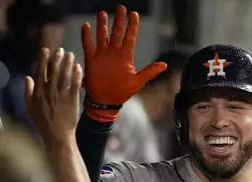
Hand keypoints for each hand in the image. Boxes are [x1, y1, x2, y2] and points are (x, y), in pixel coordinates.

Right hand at [25, 48, 82, 144]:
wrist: (57, 136)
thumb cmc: (43, 124)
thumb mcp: (30, 109)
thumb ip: (28, 93)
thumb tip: (27, 77)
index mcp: (39, 93)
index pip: (40, 72)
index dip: (43, 60)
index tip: (46, 50)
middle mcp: (50, 92)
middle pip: (54, 71)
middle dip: (57, 58)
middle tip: (61, 50)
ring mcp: (61, 96)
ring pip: (64, 75)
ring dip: (68, 63)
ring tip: (71, 55)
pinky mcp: (72, 100)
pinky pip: (74, 84)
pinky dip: (76, 75)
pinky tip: (78, 67)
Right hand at [81, 5, 166, 121]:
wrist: (105, 102)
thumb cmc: (121, 93)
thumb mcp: (138, 82)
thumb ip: (150, 71)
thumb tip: (165, 64)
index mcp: (125, 56)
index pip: (130, 36)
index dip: (132, 25)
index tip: (134, 14)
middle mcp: (114, 53)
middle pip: (117, 32)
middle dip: (119, 20)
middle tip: (121, 8)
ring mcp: (102, 55)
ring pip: (102, 36)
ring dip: (102, 25)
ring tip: (102, 13)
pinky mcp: (91, 60)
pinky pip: (88, 45)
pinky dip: (86, 36)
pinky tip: (86, 25)